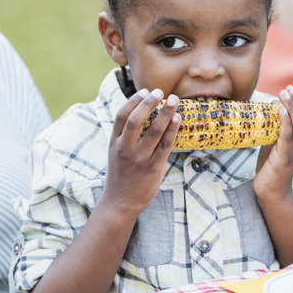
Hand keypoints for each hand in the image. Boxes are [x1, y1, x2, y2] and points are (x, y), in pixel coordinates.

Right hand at [101, 88, 180, 215]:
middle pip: (136, 120)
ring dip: (165, 113)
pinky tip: (178, 119)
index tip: (145, 91)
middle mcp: (125, 149)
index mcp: (114, 142)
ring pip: (154, 131)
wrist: (120, 202)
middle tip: (160, 91)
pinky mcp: (153, 168)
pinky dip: (172, 130)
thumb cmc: (121, 174)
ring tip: (174, 100)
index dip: (134, 101)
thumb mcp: (115, 152)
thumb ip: (124, 134)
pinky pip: (165, 145)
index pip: (122, 116)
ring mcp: (139, 159)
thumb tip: (140, 111)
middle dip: (149, 102)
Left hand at [254, 80, 292, 200]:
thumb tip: (269, 108)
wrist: (270, 191)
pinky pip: (287, 136)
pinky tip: (279, 109)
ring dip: (292, 106)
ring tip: (283, 93)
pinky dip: (284, 121)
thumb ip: (276, 127)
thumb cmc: (271, 165)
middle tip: (289, 87)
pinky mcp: (285, 158)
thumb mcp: (274, 142)